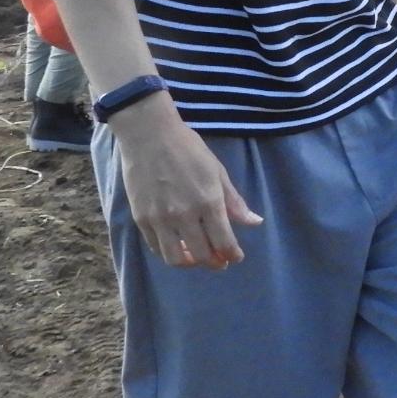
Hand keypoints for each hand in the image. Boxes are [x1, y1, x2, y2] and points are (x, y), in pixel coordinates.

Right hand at [111, 100, 260, 269]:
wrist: (148, 135)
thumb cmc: (188, 149)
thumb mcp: (217, 171)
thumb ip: (234, 202)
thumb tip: (255, 223)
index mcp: (209, 201)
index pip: (224, 242)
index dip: (233, 254)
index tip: (236, 256)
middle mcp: (184, 215)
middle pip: (202, 255)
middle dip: (215, 262)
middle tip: (220, 260)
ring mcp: (160, 219)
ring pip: (175, 259)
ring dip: (190, 263)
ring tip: (197, 255)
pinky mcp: (141, 218)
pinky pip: (156, 247)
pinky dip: (169, 251)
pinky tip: (177, 244)